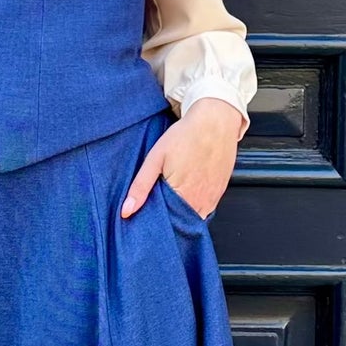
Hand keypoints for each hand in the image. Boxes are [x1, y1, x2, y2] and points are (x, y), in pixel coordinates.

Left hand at [120, 96, 245, 220]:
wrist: (215, 121)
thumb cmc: (186, 136)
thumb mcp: (155, 158)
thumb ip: (141, 187)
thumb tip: (126, 211)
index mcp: (181, 195)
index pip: (164, 223)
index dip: (154, 224)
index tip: (145, 219)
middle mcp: (200, 201)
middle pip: (179, 223)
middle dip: (167, 221)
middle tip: (156, 209)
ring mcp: (212, 199)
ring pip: (193, 219)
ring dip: (181, 216)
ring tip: (170, 202)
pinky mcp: (219, 193)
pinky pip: (205, 211)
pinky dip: (194, 209)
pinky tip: (185, 197)